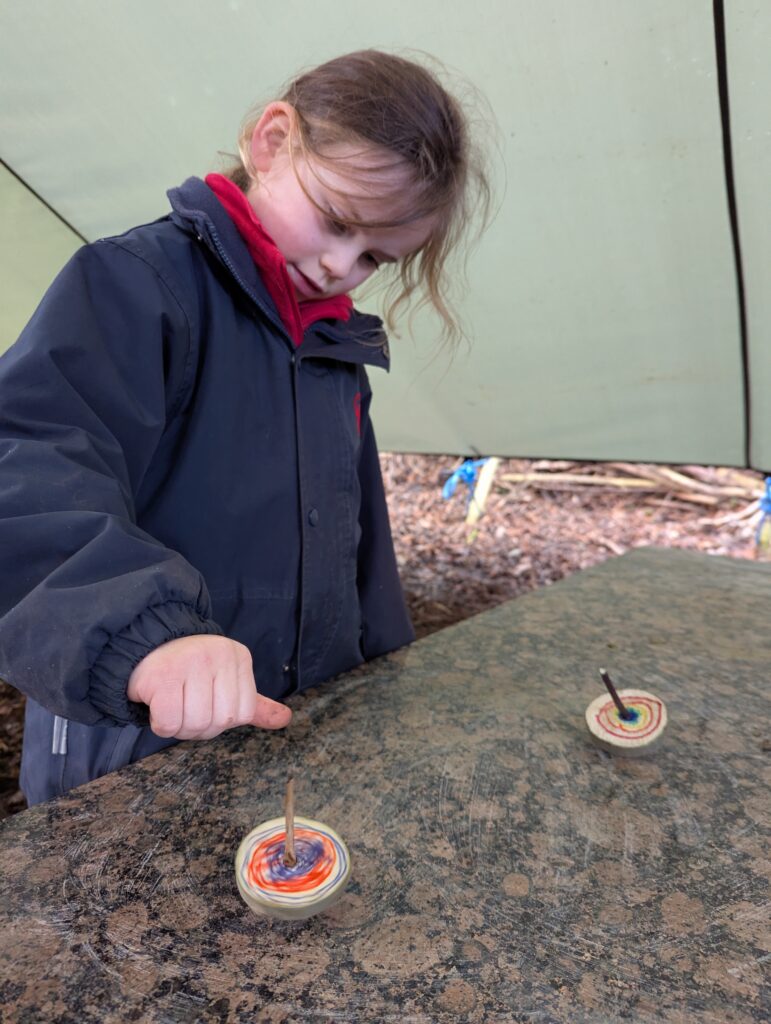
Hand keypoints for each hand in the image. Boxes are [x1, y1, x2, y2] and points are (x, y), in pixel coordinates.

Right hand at [126, 635, 291, 739]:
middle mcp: (219, 655)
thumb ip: (252, 704)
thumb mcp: (226, 681)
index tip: (204, 704)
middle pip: (220, 722)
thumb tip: (285, 719)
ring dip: (178, 727)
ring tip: (170, 705)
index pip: (242, 714)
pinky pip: (169, 721)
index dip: (220, 721)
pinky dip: (161, 724)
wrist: (143, 647)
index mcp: (239, 657)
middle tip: (183, 707)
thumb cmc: (188, 671)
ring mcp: (191, 661)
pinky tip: (156, 704)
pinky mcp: (162, 674)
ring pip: (195, 724)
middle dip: (198, 727)